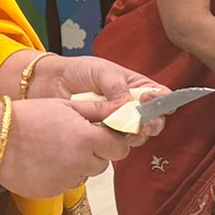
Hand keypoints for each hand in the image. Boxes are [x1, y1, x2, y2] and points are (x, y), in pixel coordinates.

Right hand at [0, 97, 131, 198]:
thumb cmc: (29, 116)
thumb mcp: (66, 106)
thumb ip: (97, 111)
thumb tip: (122, 111)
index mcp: (87, 139)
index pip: (120, 148)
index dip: (114, 141)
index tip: (103, 136)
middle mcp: (80, 163)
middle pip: (103, 164)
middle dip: (95, 154)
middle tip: (74, 140)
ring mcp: (66, 180)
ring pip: (85, 175)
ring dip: (78, 165)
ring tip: (55, 149)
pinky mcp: (52, 191)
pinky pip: (66, 184)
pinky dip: (60, 175)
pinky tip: (44, 161)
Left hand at [30, 55, 169, 144]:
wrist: (52, 83)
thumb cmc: (79, 72)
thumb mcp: (103, 72)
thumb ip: (117, 87)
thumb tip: (128, 104)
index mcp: (137, 87)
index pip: (159, 96)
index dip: (162, 101)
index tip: (151, 101)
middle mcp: (132, 107)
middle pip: (153, 120)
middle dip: (152, 123)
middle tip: (145, 124)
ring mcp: (119, 122)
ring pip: (138, 134)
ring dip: (137, 135)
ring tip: (130, 132)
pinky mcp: (104, 135)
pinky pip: (117, 142)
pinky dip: (117, 141)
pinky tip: (111, 136)